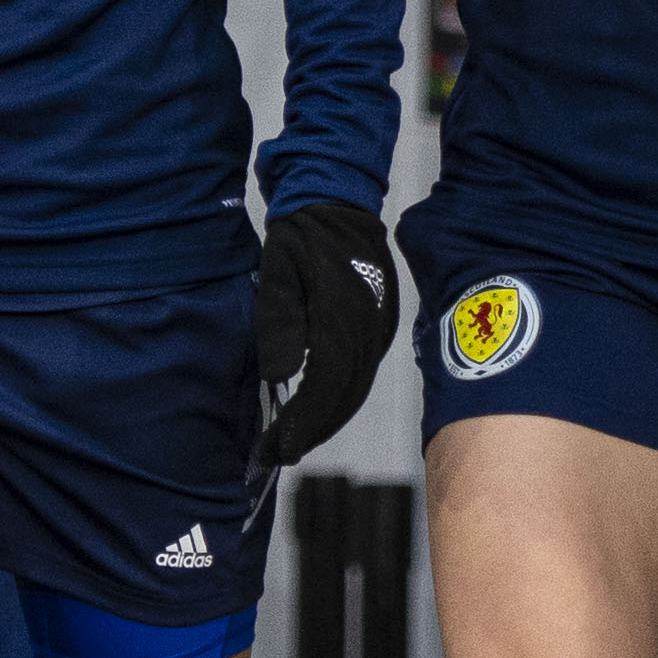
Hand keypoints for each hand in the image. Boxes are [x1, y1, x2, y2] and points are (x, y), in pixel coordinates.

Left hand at [254, 200, 398, 467]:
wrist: (338, 202)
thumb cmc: (298, 236)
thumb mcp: (276, 273)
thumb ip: (278, 323)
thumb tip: (281, 376)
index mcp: (341, 319)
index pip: (323, 386)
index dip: (301, 424)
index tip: (276, 449)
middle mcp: (367, 331)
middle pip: (344, 397)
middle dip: (312, 431)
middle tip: (279, 455)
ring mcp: (378, 329)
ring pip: (356, 389)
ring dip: (327, 420)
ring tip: (296, 440)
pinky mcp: (380, 326)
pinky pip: (362, 374)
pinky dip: (341, 399)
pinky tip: (320, 410)